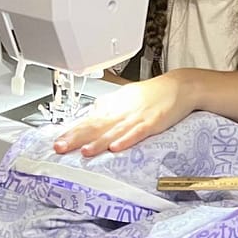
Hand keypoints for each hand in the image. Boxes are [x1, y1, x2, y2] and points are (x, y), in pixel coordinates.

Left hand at [53, 71, 195, 156]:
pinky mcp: (153, 122)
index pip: (89, 120)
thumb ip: (109, 107)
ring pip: (114, 131)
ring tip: (84, 151)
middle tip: (60, 148)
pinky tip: (116, 147)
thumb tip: (92, 112)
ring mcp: (137, 117)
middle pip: (96, 126)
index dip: (72, 131)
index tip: (57, 141)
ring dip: (98, 142)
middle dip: (77, 138)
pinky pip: (137, 133)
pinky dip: (126, 140)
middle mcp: (123, 111)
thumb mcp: (127, 96)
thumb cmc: (154, 93)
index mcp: (115, 106)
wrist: (180, 86)